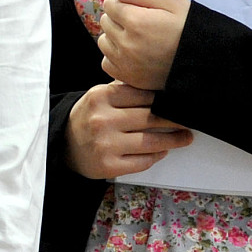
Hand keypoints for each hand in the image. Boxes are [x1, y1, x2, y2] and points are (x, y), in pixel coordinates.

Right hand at [66, 81, 191, 178]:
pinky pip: (142, 161)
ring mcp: (106, 144)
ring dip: (174, 140)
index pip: (142, 94)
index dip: (164, 98)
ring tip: (185, 137)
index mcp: (100, 97)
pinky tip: (163, 151)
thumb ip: (122, 90)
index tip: (179, 100)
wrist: (63, 145)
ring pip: (151, 141)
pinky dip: (157, 156)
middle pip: (150, 117)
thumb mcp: (98, 97)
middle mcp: (103, 119)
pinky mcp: (109, 165)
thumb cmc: (86, 118)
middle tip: (189, 119)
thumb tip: (157, 86)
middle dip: (174, 119)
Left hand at [97, 0, 188, 89]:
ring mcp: (126, 63)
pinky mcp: (129, 78)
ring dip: (114, 36)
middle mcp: (126, 44)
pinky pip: (107, 62)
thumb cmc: (191, 28)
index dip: (122, 1)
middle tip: (139, 20)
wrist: (207, 62)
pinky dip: (115, 56)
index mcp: (136, 22)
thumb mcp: (172, 2)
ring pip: (104, 41)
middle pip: (105, 21)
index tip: (135, 5)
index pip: (110, 4)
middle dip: (118, 17)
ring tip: (136, 37)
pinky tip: (132, 53)